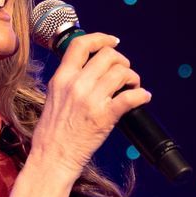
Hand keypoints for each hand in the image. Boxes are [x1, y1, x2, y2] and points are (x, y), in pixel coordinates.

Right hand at [27, 31, 151, 183]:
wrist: (52, 158)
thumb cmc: (52, 133)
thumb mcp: (53, 97)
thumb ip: (69, 81)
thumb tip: (89, 71)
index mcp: (61, 78)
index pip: (81, 45)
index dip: (101, 38)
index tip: (113, 41)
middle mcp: (76, 84)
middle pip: (107, 55)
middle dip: (122, 61)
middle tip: (124, 73)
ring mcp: (90, 100)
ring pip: (121, 72)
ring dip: (133, 77)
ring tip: (133, 87)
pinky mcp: (104, 117)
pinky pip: (130, 97)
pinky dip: (142, 95)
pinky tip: (143, 98)